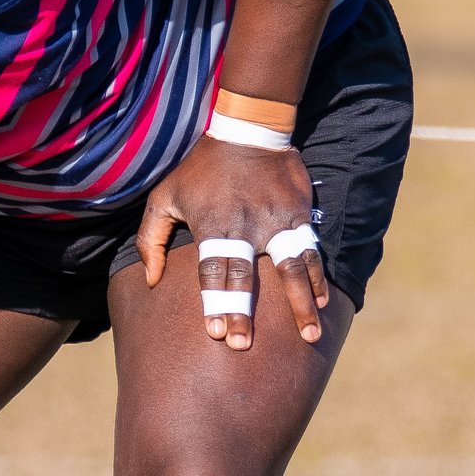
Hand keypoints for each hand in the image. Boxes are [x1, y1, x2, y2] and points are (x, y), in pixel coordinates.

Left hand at [135, 134, 327, 348]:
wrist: (248, 130)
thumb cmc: (200, 170)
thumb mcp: (164, 196)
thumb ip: (152, 239)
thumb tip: (151, 280)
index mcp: (212, 225)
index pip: (213, 271)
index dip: (216, 302)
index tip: (218, 332)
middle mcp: (245, 226)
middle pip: (245, 276)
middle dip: (245, 311)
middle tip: (246, 345)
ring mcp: (277, 220)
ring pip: (290, 267)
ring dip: (300, 302)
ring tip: (309, 334)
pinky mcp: (299, 212)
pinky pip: (310, 249)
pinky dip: (318, 276)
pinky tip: (322, 301)